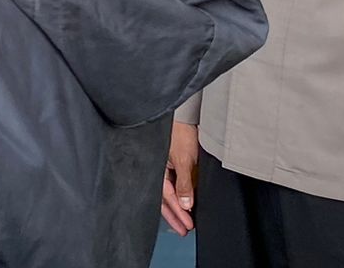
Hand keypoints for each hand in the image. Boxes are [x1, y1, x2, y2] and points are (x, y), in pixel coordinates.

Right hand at [161, 121, 198, 236]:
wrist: (183, 114)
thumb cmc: (179, 132)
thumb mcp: (184, 160)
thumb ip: (184, 183)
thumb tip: (185, 204)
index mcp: (156, 170)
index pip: (167, 198)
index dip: (177, 214)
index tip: (187, 226)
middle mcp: (157, 169)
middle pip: (164, 199)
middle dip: (174, 215)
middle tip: (184, 229)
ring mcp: (163, 166)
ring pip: (167, 192)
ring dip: (176, 207)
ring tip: (185, 221)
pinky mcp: (169, 161)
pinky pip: (171, 183)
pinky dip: (177, 195)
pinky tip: (182, 202)